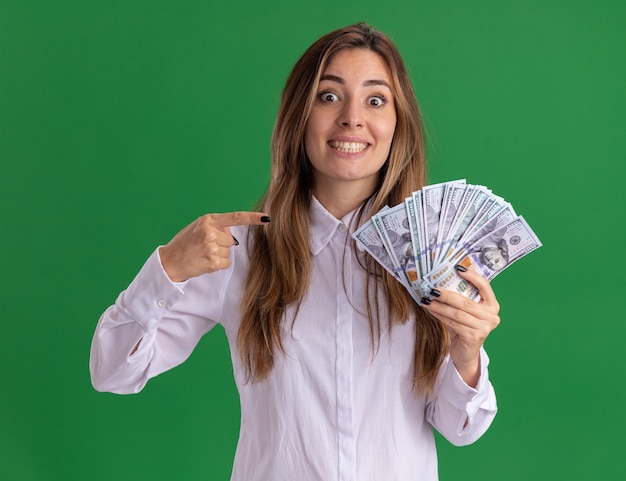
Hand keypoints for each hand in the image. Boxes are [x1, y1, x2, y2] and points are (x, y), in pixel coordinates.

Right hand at [159, 212, 269, 281]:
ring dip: (219, 254)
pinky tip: (205, 261)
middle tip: (204, 246)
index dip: (253, 218)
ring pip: (228, 251)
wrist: (170, 261)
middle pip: (231, 239)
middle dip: (221, 243)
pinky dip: (218, 264)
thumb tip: (232, 231)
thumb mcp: (198, 227)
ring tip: (202, 254)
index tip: (267, 218)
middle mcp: (211, 232)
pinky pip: (226, 262)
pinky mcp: (213, 262)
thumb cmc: (185, 243)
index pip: (235, 218)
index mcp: (208, 220)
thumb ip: (216, 225)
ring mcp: (212, 247)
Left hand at [422, 267, 499, 387]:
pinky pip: (452, 323)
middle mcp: (492, 316)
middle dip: (446, 294)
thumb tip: (446, 274)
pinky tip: (430, 310)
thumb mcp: (466, 310)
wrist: (465, 352)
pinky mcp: (474, 337)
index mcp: (492, 305)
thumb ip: (462, 295)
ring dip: (439, 305)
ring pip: (457, 313)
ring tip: (426, 299)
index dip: (472, 276)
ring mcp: (484, 328)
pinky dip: (439, 315)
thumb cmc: (464, 326)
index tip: (458, 267)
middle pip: (466, 301)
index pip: (485, 286)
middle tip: (431, 289)